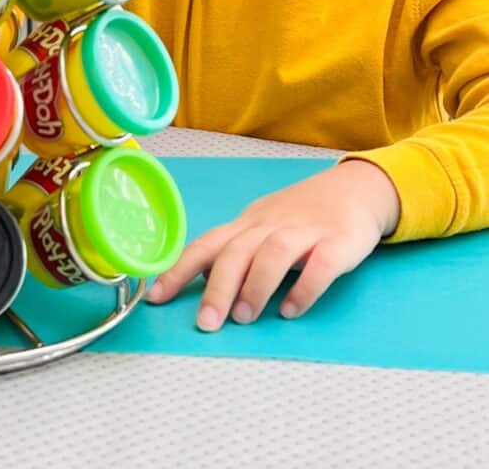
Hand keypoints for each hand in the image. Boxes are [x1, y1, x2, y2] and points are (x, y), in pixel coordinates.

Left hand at [146, 160, 399, 329]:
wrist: (356, 189)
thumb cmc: (302, 214)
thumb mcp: (262, 227)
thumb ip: (236, 252)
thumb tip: (201, 283)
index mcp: (247, 224)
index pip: (207, 244)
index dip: (179, 270)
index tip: (155, 299)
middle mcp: (270, 225)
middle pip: (237, 250)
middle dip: (217, 288)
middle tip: (206, 323)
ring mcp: (305, 231)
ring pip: (274, 253)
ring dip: (256, 285)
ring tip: (244, 318)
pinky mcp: (338, 242)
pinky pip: (320, 265)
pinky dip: (304, 287)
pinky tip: (291, 309)